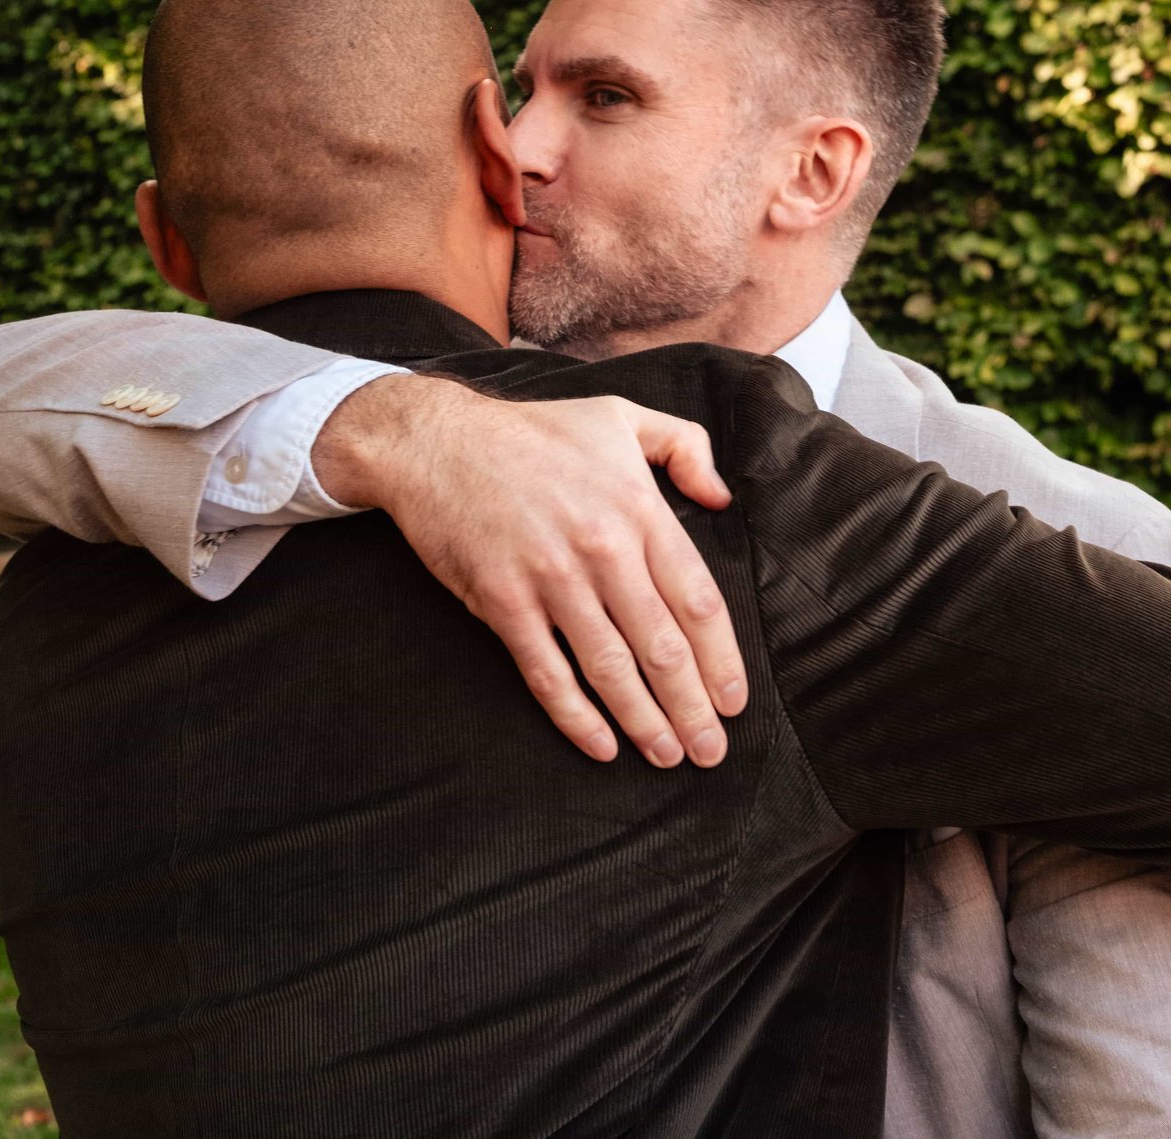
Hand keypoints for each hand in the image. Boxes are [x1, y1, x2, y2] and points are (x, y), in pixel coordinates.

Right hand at [313, 375, 743, 767]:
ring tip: (666, 755)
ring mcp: (551, 578)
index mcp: (638, 508)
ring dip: (644, 721)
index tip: (734, 701)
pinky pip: (548, 672)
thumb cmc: (534, 432)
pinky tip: (601, 745)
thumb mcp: (620, 415)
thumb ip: (684, 447)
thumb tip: (721, 498)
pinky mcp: (504, 601)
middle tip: (709, 751)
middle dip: (692, 707)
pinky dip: (576, 717)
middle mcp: (602, 548)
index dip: (721, 659)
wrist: (437, 441)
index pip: (696, 600)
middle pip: (662, 646)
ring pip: (610, 668)